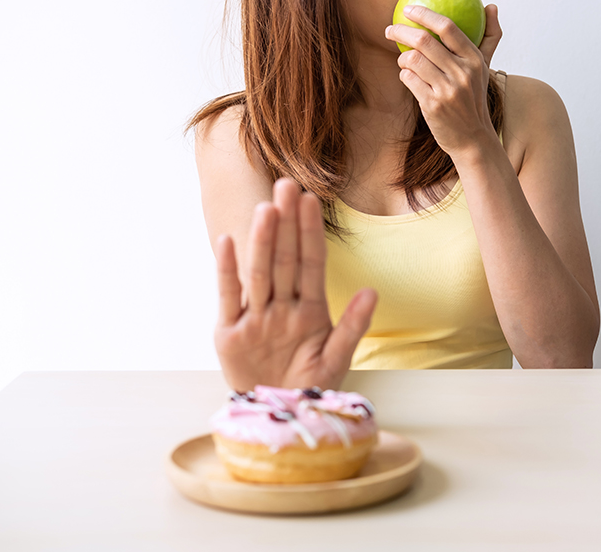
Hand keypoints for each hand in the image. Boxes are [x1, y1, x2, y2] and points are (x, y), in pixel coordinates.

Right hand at [213, 178, 377, 391]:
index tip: (311, 200)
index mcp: (309, 309)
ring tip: (266, 210)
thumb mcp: (336, 358)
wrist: (278, 414)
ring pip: (260, 272)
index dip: (311, 232)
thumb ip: (353, 326)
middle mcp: (281, 306)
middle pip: (285, 259)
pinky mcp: (229, 333)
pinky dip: (227, 271)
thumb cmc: (309, 384)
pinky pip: (229, 297)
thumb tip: (372, 292)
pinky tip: (228, 241)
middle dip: (287, 224)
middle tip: (286, 186)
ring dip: (263, 242)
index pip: (311, 263)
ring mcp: (256, 317)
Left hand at [385, 3, 502, 157]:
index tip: (409, 10)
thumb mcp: (484, 68)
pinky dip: (404, 75)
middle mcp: (462, 73)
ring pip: (412, 60)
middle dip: (401, 32)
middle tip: (390, 30)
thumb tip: (491, 6)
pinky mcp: (432, 105)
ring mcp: (447, 90)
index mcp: (474, 59)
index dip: (425, 14)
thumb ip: (490, 37)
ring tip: (404, 61)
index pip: (448, 27)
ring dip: (402, 58)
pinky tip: (408, 77)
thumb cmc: (474, 99)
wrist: (473, 138)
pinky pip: (408, 79)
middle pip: (424, 41)